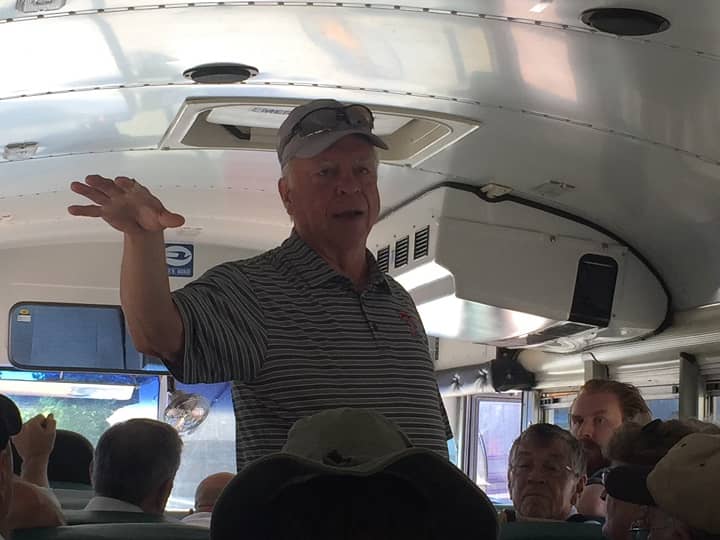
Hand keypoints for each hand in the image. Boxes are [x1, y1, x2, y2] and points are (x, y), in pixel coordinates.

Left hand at [12, 414, 55, 461]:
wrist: (34, 459)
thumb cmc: (44, 446)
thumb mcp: (52, 433)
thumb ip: (51, 421)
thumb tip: (50, 415)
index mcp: (32, 423)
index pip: (41, 416)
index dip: (45, 423)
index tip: (46, 432)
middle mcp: (23, 426)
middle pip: (33, 421)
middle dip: (38, 426)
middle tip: (41, 437)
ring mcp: (18, 432)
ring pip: (27, 427)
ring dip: (32, 431)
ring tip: (35, 440)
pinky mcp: (15, 439)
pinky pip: (22, 432)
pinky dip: (25, 435)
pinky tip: (29, 442)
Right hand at [68, 175, 184, 233]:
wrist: (146, 225)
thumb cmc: (154, 216)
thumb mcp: (163, 218)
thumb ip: (169, 218)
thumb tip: (180, 220)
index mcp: (136, 191)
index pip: (130, 184)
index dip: (125, 183)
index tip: (120, 181)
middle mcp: (121, 193)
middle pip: (110, 185)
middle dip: (101, 182)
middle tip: (91, 179)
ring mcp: (112, 201)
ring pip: (98, 194)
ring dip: (87, 190)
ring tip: (75, 186)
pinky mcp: (105, 211)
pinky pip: (92, 210)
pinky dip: (83, 210)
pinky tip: (71, 209)